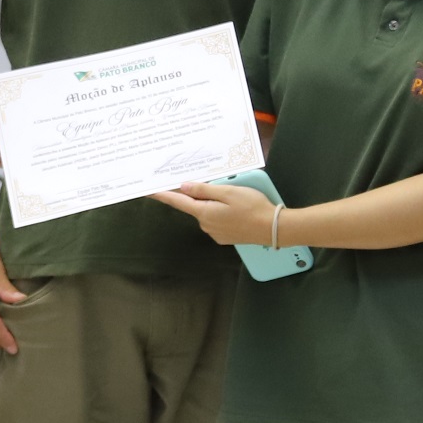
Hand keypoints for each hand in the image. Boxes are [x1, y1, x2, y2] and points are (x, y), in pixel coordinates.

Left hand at [150, 180, 276, 247]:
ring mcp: (215, 232)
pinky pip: (218, 220)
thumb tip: (184, 187)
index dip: (163, 195)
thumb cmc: (253, 208)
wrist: (273, 229)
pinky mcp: (225, 236)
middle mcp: (206, 225)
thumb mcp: (228, 192)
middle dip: (204, 194)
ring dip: (216, 204)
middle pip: (197, 205)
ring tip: (237, 199)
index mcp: (204, 212)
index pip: (178, 202)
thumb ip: (204, 190)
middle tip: (223, 186)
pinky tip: (239, 210)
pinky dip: (224, 213)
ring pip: (209, 212)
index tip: (149, 191)